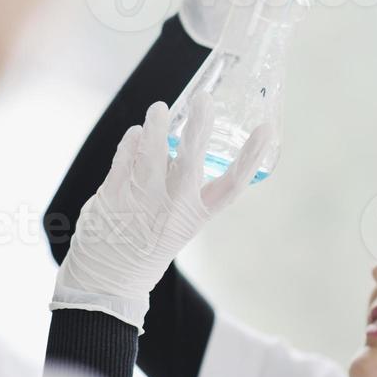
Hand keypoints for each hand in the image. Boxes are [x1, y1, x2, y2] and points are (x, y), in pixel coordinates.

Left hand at [51, 97, 269, 332]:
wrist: (109, 277)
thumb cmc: (149, 244)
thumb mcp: (179, 223)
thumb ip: (182, 188)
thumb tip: (176, 143)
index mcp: (196, 215)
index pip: (232, 184)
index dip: (252, 156)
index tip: (266, 129)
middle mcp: (172, 206)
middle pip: (191, 162)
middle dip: (199, 128)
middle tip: (204, 99)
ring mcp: (141, 200)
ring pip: (151, 152)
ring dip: (156, 126)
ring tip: (160, 109)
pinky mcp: (112, 194)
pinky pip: (124, 157)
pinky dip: (131, 141)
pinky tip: (136, 132)